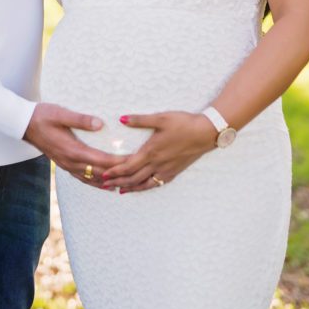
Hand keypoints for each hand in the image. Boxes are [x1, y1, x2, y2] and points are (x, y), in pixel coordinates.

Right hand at [24, 103, 129, 190]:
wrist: (24, 124)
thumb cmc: (42, 115)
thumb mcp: (61, 113)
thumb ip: (81, 119)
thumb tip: (100, 124)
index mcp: (72, 150)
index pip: (101, 160)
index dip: (119, 163)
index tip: (134, 162)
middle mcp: (71, 161)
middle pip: (100, 173)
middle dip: (118, 174)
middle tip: (136, 174)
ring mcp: (67, 165)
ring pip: (92, 179)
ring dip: (109, 181)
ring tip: (125, 183)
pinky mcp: (64, 164)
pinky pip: (83, 178)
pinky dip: (96, 182)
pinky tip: (105, 184)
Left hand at [100, 111, 215, 193]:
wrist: (205, 133)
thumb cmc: (183, 123)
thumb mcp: (160, 118)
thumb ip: (139, 120)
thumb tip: (121, 118)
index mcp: (151, 151)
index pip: (128, 166)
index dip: (114, 172)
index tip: (103, 175)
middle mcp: (157, 164)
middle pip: (133, 178)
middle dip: (117, 182)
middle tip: (105, 185)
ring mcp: (166, 170)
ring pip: (144, 184)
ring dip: (130, 188)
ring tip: (119, 190)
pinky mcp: (174, 172)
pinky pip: (156, 184)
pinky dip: (145, 187)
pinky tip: (141, 187)